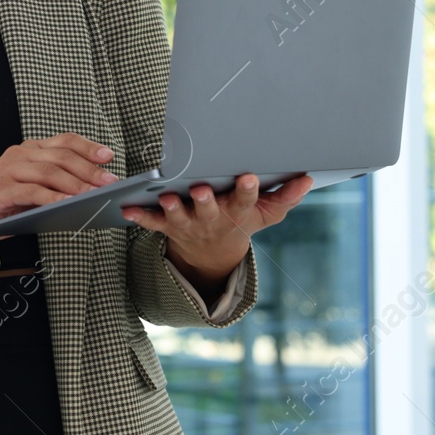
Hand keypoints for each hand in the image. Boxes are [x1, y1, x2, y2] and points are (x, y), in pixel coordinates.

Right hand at [0, 132, 116, 259]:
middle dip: (89, 169)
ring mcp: (8, 169)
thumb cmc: (9, 206)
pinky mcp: (1, 189)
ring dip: (75, 185)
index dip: (88, 147)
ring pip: (49, 172)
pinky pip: (33, 192)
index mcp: (30, 149)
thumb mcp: (37, 190)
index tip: (109, 156)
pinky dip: (53, 198)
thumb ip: (59, 185)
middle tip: (110, 182)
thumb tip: (95, 190)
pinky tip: (69, 205)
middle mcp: (19, 154)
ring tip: (95, 196)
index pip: (64, 141)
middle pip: (60, 156)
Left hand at [120, 173, 313, 299]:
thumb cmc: (241, 222)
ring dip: (172, 209)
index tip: (247, 177)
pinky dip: (140, 217)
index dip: (246, 190)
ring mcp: (189, 226)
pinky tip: (127, 209)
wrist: (213, 257)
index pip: (245, 201)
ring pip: (179, 218)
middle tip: (201, 189)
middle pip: (209, 210)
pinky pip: (153, 224)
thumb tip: (307, 179)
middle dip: (205, 201)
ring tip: (166, 198)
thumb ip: (285, 197)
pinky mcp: (168, 228)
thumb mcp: (266, 215)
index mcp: (237, 213)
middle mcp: (212, 220)